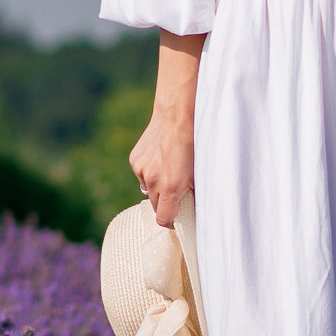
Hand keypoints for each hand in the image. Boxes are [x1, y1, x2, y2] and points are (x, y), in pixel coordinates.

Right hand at [129, 107, 194, 226]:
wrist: (177, 115)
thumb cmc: (195, 142)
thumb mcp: (200, 171)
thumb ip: (193, 192)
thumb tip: (192, 205)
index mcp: (171, 187)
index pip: (163, 219)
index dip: (171, 221)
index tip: (177, 218)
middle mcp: (153, 181)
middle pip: (155, 206)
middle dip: (165, 202)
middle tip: (177, 192)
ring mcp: (141, 170)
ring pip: (148, 189)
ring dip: (157, 186)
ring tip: (170, 169)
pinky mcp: (135, 160)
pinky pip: (142, 174)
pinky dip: (150, 171)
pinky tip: (161, 157)